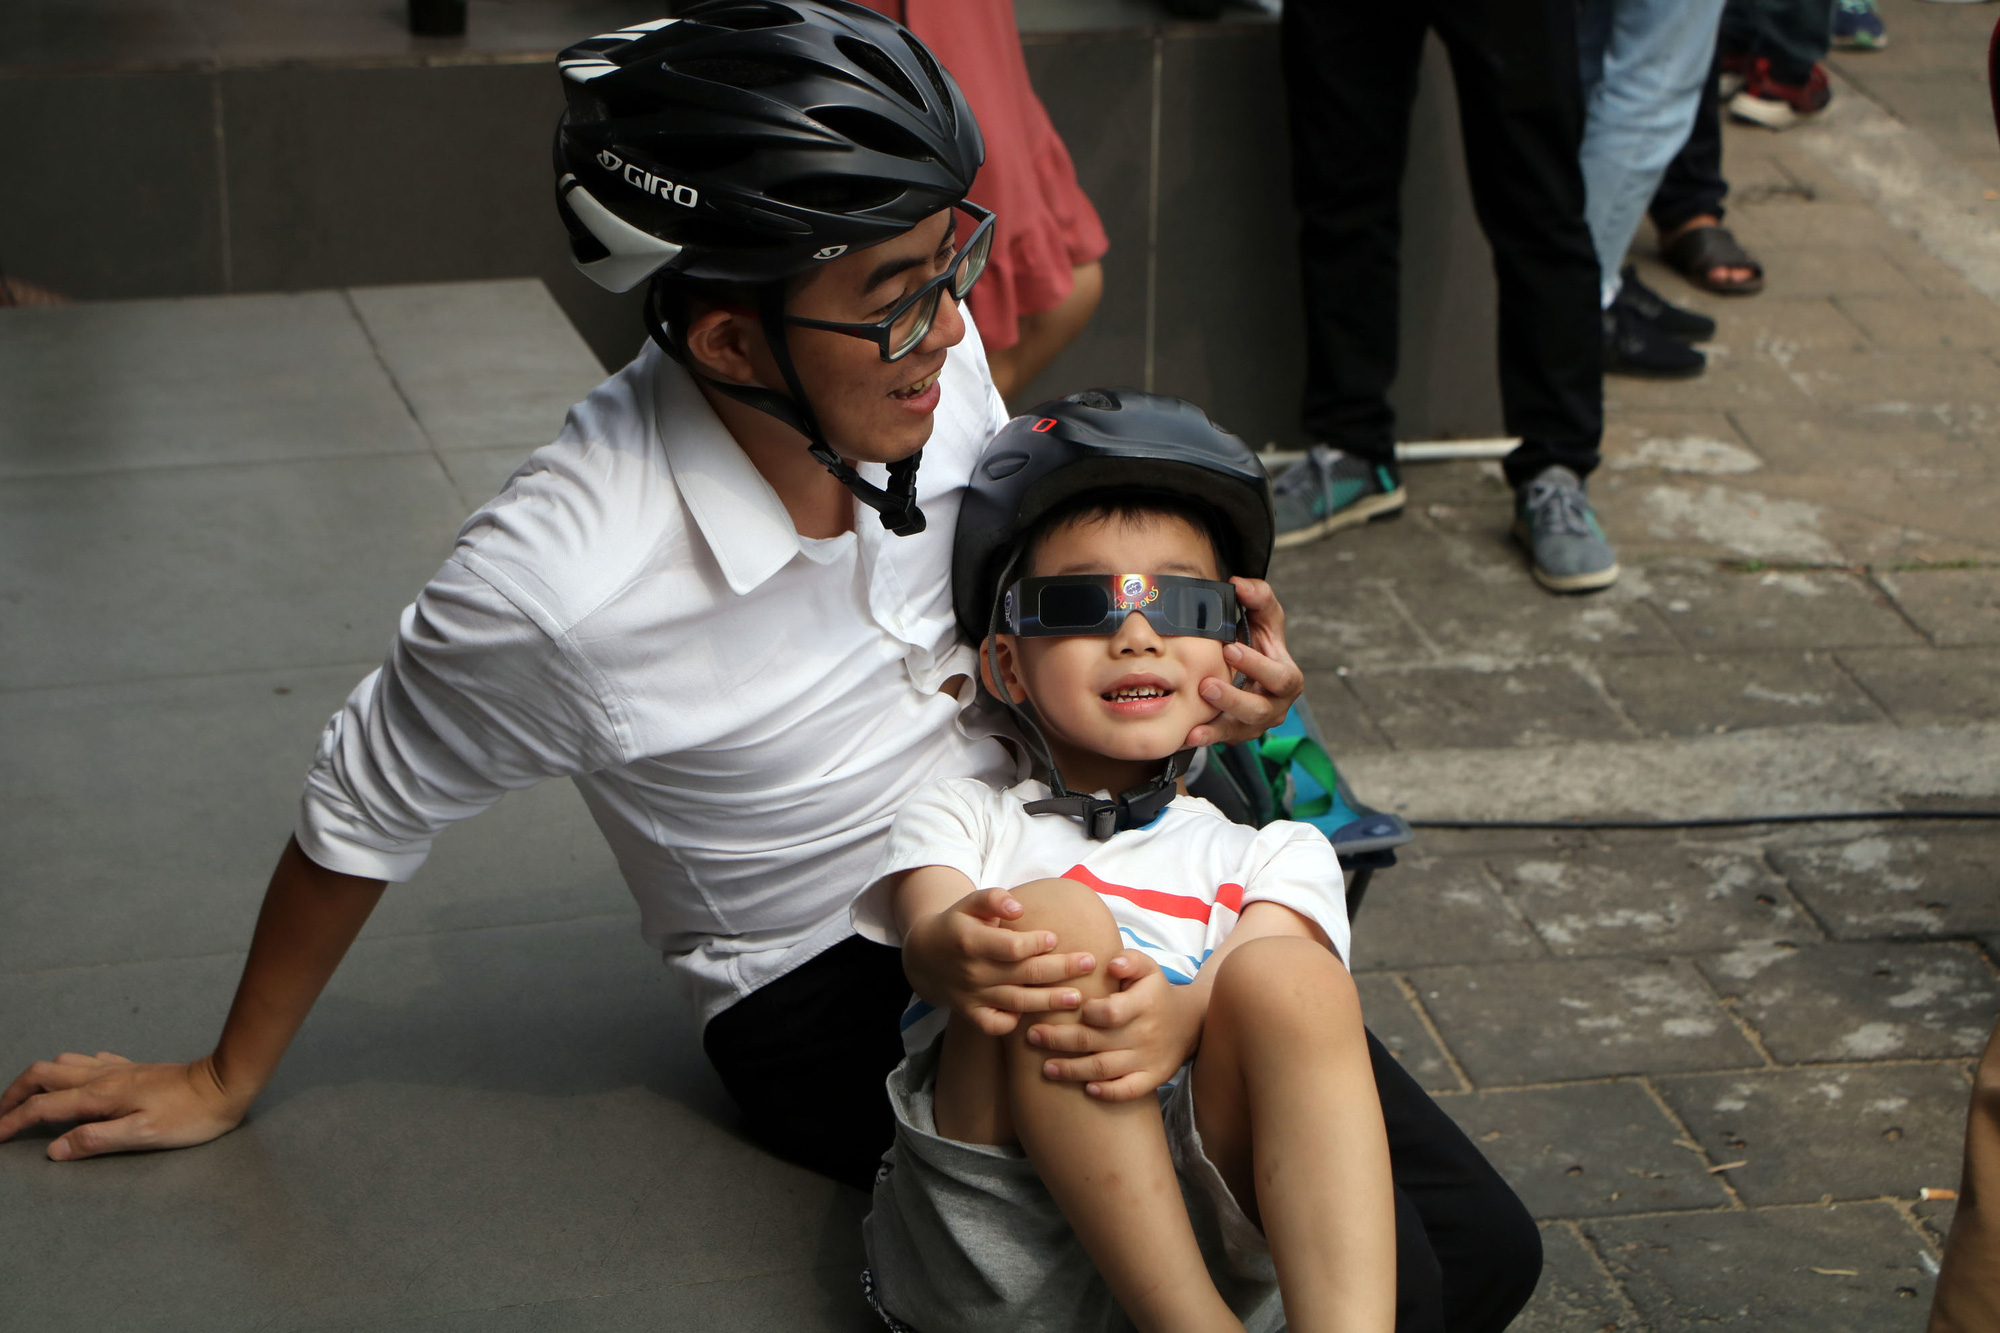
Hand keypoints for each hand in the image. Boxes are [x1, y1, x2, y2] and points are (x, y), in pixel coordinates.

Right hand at [0, 1052, 245, 1159]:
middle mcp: (103, 1077)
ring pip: (63, 1064)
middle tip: (0, 1116)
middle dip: (14, 1094)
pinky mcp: (133, 1068)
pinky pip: (89, 1062)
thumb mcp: (143, 1136)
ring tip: (26, 1099)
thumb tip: (54, 1150)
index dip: (12, 1122)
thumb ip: (95, 1140)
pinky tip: (74, 1081)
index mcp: (100, 1096)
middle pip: (42, 1075)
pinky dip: (68, 1071)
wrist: (225, 1084)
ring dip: (37, 1080)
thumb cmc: (190, 1115)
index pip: (42, 1107)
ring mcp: (118, 1069)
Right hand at [902, 888, 1098, 1036]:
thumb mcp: (969, 902)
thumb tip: (1020, 908)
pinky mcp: (971, 1014)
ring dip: (1051, 1001)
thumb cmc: (958, 923)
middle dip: (1062, 969)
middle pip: (1025, 974)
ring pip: (1018, 1002)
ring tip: (1079, 997)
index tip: (1055, 937)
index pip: (1013, 947)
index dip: (1037, 944)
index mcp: (971, 942)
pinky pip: (996, 1025)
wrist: (925, 956)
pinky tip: (1036, 1015)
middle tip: (1090, 962)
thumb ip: (994, 899)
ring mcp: (972, 996)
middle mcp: (973, 972)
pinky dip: (1015, 1022)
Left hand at [1026, 951, 1201, 1100]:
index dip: (1086, 1013)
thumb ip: (1129, 960)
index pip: (1109, 1013)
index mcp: (1143, 1004)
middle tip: (1033, 1036)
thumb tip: (1111, 963)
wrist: (1189, 1023)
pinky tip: (1086, 1090)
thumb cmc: (1155, 992)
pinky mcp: (1152, 1078)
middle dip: (1059, 1040)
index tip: (1065, 1006)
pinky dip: (1107, 1093)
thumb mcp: (1148, 968)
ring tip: (1047, 1068)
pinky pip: (1128, 1090)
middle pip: (1096, 1042)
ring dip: (1072, 1070)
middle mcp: (1145, 1033)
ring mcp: (1148, 1059)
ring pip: (1104, 1069)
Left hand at [1186, 577, 1303, 747]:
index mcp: (1287, 678)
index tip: (1230, 649)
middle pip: (1260, 710)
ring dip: (1217, 728)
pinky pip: (1222, 740)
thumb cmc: (1257, 641)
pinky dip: (1205, 740)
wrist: (1245, 668)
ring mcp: (1256, 724)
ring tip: (1194, 726)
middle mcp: (1275, 706)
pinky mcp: (1236, 733)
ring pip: (1240, 730)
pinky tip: (1186, 737)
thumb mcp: (1263, 618)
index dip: (1257, 665)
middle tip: (1207, 686)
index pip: (1280, 677)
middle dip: (1234, 699)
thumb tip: (1239, 584)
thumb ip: (1258, 597)